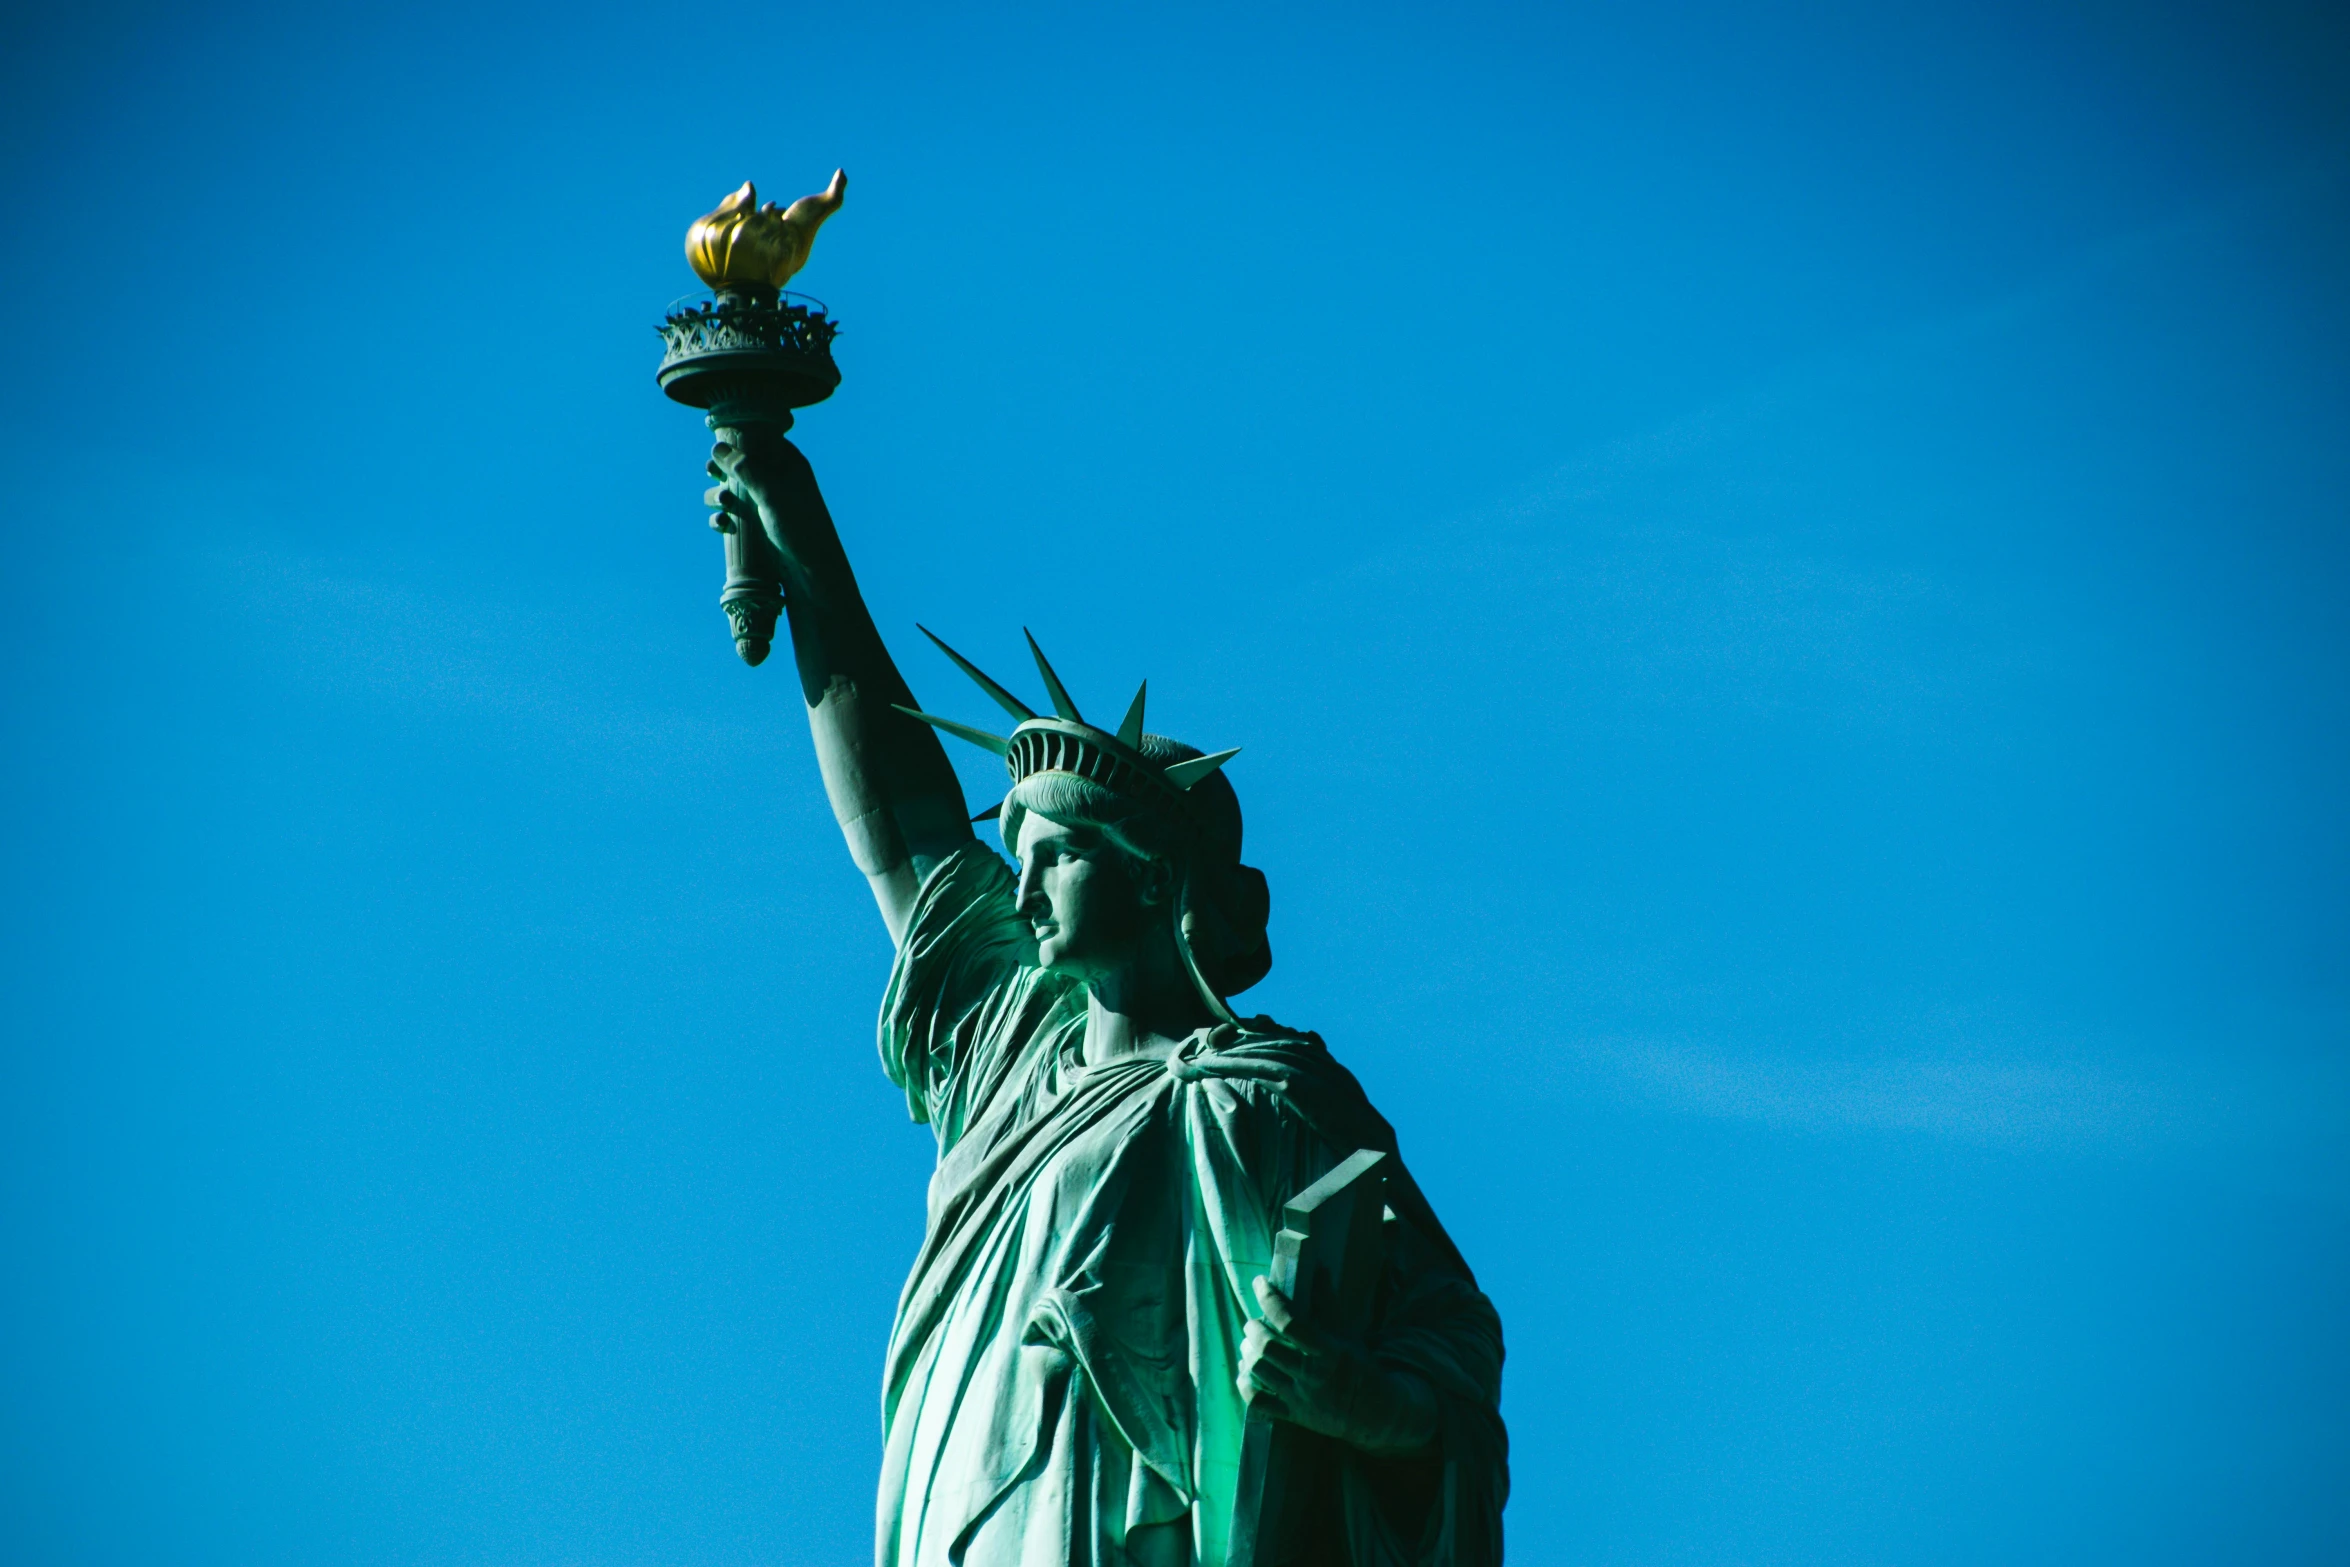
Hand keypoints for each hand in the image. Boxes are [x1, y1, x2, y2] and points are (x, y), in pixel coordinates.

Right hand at [704, 424, 831, 578]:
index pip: (759, 438)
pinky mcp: (755, 525)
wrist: (811, 569)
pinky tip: (722, 525)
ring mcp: (763, 502)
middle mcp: (775, 479)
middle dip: (721, 470)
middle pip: (738, 464)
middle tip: (712, 473)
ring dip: (718, 495)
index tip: (718, 444)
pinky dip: (722, 518)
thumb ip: (745, 469)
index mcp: (788, 462)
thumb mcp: (772, 493)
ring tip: (724, 504)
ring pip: (729, 490)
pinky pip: (730, 515)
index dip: (737, 439)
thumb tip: (717, 447)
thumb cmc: (799, 526)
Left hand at [1236, 1275, 1437, 1456]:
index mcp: (1329, 1351)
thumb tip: (1318, 1269)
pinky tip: (1245, 1371)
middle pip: (1267, 1347)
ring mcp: (1301, 1399)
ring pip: (1259, 1371)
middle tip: (1253, 1322)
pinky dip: (1245, 1384)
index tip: (1259, 1283)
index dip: (1270, 1299)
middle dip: (1253, 1328)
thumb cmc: (1359, 1368)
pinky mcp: (1293, 1417)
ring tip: (1248, 1342)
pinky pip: (1258, 1403)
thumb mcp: (1349, 1334)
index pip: (1290, 1322)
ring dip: (1247, 1351)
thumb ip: (1329, 1303)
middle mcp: (1312, 1375)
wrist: (1374, 1413)